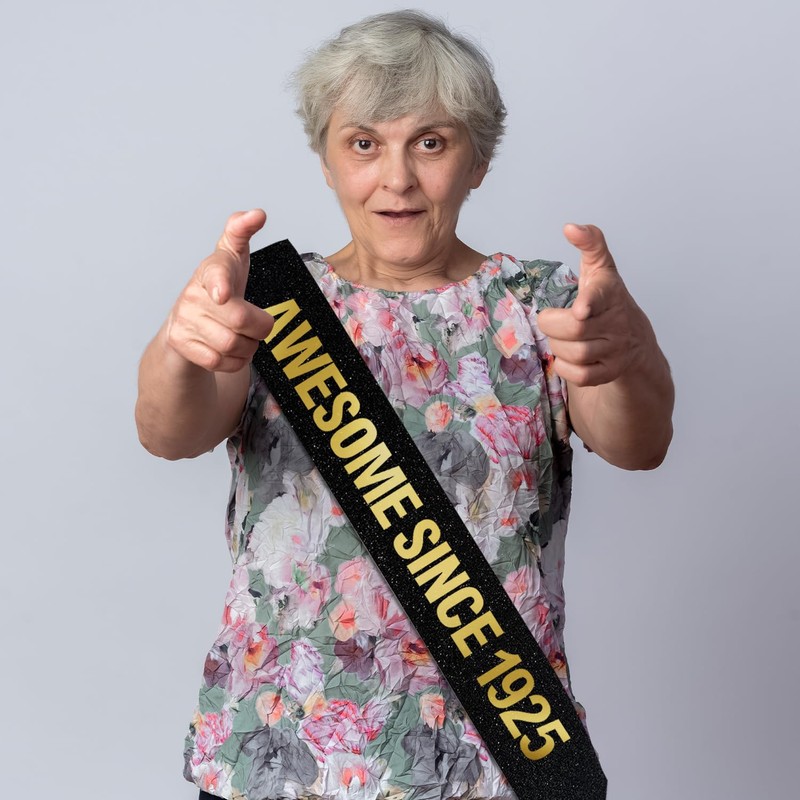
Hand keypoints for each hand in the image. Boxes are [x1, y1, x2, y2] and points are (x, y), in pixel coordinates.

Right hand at [165, 209, 273, 372]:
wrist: (187, 322)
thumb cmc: (219, 286)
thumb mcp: (231, 258)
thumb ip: (242, 232)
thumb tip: (257, 213)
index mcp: (211, 269)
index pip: (217, 272)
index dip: (221, 283)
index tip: (224, 294)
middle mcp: (192, 293)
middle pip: (240, 320)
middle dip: (259, 328)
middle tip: (257, 324)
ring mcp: (184, 319)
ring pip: (232, 345)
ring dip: (248, 346)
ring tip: (242, 336)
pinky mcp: (180, 343)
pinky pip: (220, 362)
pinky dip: (235, 361)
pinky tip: (231, 350)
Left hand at [537, 224, 649, 386]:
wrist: (635, 340)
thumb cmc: (608, 300)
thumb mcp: (601, 270)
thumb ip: (590, 244)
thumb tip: (570, 227)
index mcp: (611, 292)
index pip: (600, 295)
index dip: (589, 302)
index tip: (580, 309)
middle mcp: (617, 322)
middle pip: (574, 330)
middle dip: (552, 326)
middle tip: (551, 320)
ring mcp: (616, 349)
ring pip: (575, 353)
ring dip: (558, 346)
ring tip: (560, 337)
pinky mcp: (610, 372)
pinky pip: (579, 376)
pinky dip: (565, 367)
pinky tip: (567, 356)